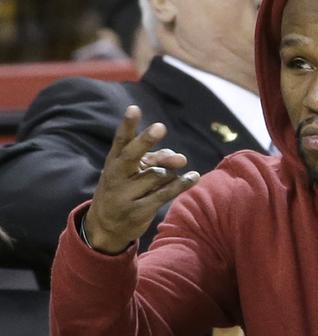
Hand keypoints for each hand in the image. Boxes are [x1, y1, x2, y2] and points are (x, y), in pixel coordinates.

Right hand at [84, 105, 198, 252]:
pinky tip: (194, 177)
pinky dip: (181, 184)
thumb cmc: (123, 190)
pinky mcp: (139, 211)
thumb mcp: (130, 173)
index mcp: (113, 162)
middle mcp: (116, 176)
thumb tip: (179, 157)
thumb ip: (153, 160)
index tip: (134, 108)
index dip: (127, 125)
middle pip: (132, 155)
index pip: (120, 140)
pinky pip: (164, 194)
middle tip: (160, 126)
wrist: (106, 226)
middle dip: (146, 140)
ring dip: (171, 170)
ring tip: (178, 167)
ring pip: (156, 175)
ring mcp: (126, 195)